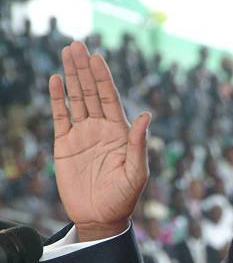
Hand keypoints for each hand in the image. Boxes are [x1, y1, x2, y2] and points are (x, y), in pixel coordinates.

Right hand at [49, 41, 150, 240]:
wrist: (100, 218)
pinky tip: (56, 81)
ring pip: (76, 99)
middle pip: (92, 92)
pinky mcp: (65, 145)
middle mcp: (101, 128)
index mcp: (120, 132)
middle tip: (77, 45)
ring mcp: (82, 134)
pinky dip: (57, 99)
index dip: (104, 77)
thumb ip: (139, 144)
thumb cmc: (124, 197)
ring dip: (71, 76)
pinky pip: (60, 117)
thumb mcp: (136, 172)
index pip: (111, 98)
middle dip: (84, 69)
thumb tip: (146, 114)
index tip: (97, 57)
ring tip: (67, 53)